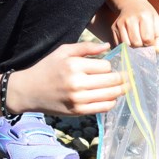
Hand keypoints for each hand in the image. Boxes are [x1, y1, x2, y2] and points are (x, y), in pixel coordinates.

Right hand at [11, 41, 125, 115]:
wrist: (29, 91)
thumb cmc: (47, 68)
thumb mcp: (63, 51)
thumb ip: (86, 47)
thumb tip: (108, 46)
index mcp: (74, 65)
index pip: (106, 66)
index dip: (110, 66)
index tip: (110, 66)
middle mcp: (77, 83)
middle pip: (112, 81)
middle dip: (122, 78)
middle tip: (129, 77)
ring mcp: (78, 99)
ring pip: (111, 95)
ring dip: (120, 90)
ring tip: (124, 86)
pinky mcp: (78, 112)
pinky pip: (103, 108)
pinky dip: (111, 102)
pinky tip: (111, 97)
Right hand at [110, 0, 158, 63]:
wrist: (132, 5)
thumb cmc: (148, 17)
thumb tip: (157, 50)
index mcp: (144, 16)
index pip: (147, 39)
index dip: (151, 45)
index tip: (152, 43)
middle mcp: (130, 19)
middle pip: (136, 43)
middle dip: (142, 47)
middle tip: (145, 44)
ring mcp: (120, 23)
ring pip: (127, 45)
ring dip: (133, 48)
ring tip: (138, 44)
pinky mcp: (114, 27)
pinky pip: (119, 44)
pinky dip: (126, 46)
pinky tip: (131, 42)